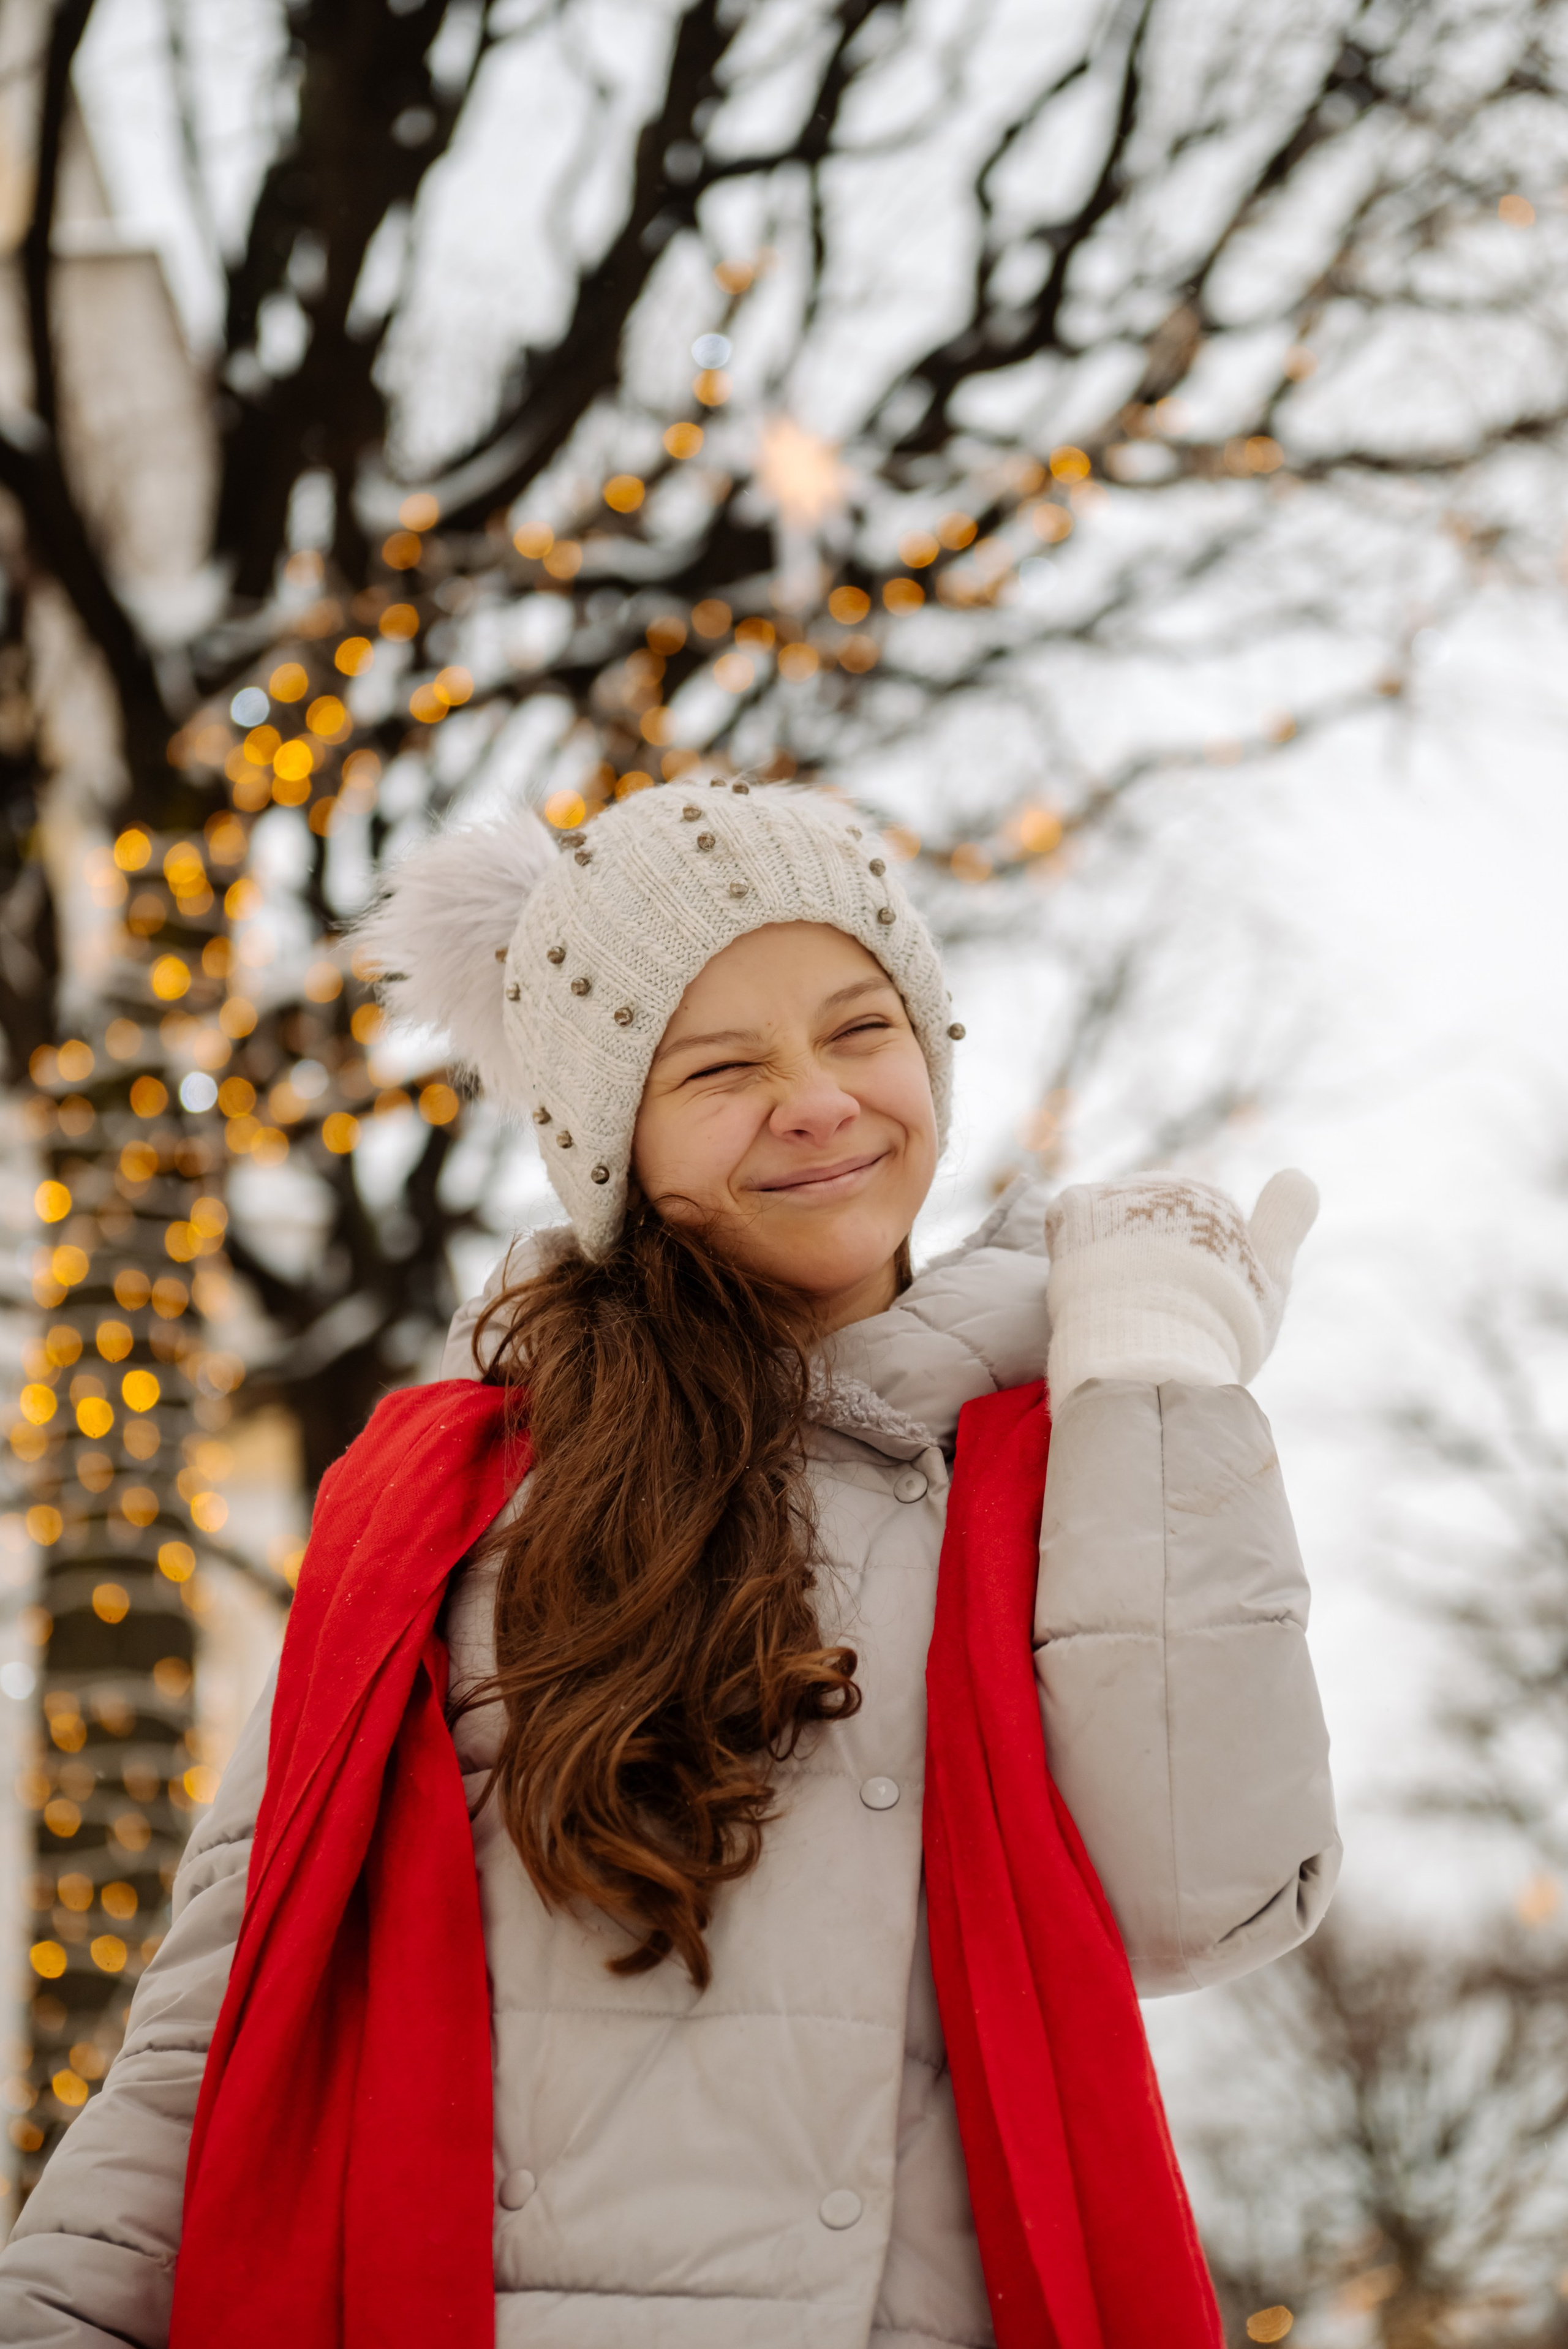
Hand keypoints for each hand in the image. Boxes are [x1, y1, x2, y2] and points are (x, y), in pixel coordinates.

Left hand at [1043, 1170, 1318, 1403]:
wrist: (1152, 1351)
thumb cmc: (1219, 1329)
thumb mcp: (1272, 1277)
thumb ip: (1284, 1222)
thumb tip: (1299, 1174)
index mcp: (1216, 1205)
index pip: (1195, 1232)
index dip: (1186, 1275)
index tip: (1184, 1308)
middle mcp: (1169, 1186)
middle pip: (1146, 1226)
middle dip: (1141, 1262)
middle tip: (1145, 1311)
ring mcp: (1119, 1196)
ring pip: (1106, 1224)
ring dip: (1104, 1256)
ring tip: (1113, 1304)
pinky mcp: (1076, 1207)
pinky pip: (1068, 1218)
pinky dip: (1071, 1246)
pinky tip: (1080, 1280)